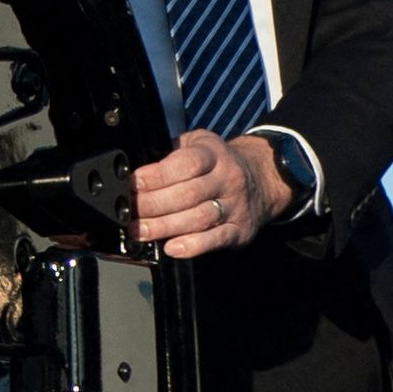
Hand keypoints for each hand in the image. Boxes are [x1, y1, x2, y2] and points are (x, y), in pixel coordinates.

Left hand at [130, 129, 297, 257]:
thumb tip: (135, 166)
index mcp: (214, 154)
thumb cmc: (217, 163)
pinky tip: (171, 247)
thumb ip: (172, 151)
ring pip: (199, 219)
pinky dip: (192, 246)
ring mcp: (235, 206)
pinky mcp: (240, 230)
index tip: (134, 184)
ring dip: (165, 227)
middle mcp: (227, 179)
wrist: (263, 178)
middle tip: (129, 213)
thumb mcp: (198, 144)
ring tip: (140, 231)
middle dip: (153, 205)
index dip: (157, 175)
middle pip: (188, 194)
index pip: (186, 164)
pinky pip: (216, 240)